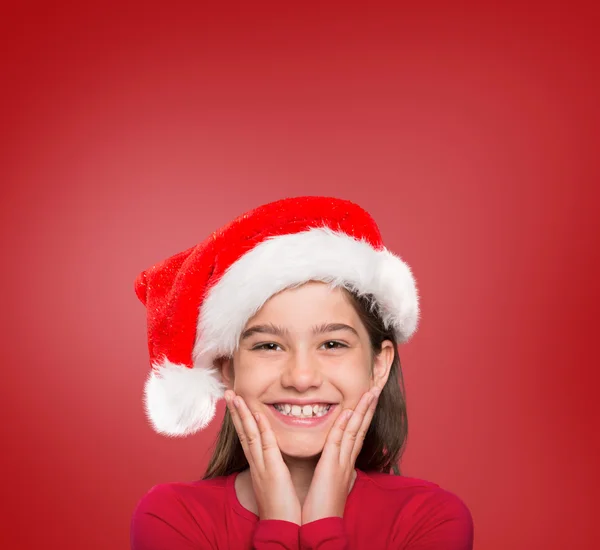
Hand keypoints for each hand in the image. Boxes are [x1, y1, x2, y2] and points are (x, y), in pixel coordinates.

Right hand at [225, 390, 301, 524]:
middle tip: (228, 392)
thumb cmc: (284, 507)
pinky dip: (261, 430)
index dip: (241, 419)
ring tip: (235, 396)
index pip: (247, 436)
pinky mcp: (272, 471)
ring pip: (250, 435)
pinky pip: (266, 447)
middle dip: (235, 412)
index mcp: (259, 465)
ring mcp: (262, 466)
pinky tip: (258, 415)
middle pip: (243, 432)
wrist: (282, 529)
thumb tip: (280, 458)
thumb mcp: (278, 482)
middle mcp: (257, 463)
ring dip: (243, 415)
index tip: (237, 402)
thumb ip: (277, 467)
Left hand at [301, 386, 380, 523]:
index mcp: (346, 463)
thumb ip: (339, 472)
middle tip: (377, 387)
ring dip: (362, 411)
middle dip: (370, 407)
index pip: (358, 433)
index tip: (370, 397)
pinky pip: (338, 443)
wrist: (322, 528)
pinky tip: (348, 412)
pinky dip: (343, 427)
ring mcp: (342, 463)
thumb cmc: (322, 508)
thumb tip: (349, 470)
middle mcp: (348, 460)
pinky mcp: (331, 469)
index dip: (365, 414)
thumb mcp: (332, 484)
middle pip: (362, 427)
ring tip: (370, 392)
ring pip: (355, 431)